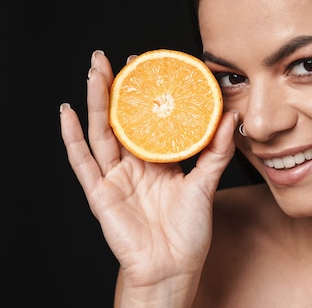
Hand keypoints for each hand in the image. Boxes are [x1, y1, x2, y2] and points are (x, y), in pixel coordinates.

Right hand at [60, 50, 236, 303]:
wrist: (173, 266)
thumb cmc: (189, 230)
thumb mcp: (206, 184)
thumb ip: (217, 151)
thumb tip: (231, 117)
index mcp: (158, 160)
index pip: (148, 119)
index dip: (144, 93)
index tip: (145, 65)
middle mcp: (134, 165)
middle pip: (120, 119)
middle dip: (114, 88)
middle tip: (109, 58)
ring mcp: (115, 177)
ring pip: (101, 132)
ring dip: (95, 102)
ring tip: (93, 72)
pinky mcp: (101, 193)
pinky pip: (83, 162)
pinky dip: (72, 138)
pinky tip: (67, 113)